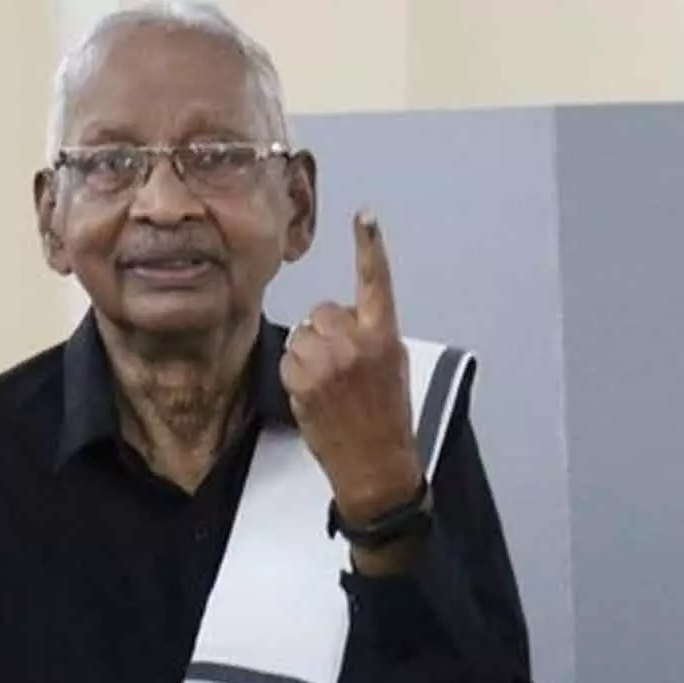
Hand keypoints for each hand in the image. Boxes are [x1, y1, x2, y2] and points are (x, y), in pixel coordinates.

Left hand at [281, 210, 421, 525]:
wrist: (376, 465)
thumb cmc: (388, 417)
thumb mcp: (394, 368)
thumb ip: (372, 336)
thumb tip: (343, 319)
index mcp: (384, 337)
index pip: (376, 282)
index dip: (370, 247)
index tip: (365, 216)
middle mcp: (355, 344)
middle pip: (324, 310)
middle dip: (328, 331)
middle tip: (343, 365)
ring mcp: (326, 363)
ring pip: (303, 335)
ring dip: (311, 354)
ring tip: (330, 385)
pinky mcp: (302, 381)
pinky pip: (289, 359)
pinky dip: (297, 374)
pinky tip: (317, 396)